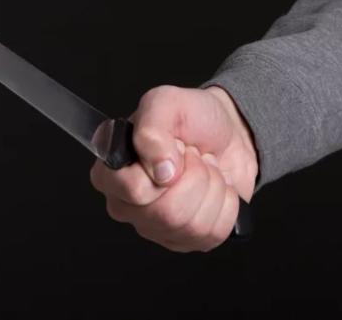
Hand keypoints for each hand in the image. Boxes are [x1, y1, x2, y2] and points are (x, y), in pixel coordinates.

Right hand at [89, 85, 257, 251]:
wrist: (229, 132)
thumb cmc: (193, 117)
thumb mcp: (166, 102)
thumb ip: (152, 128)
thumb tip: (161, 171)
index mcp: (112, 172)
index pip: (131, 189)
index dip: (161, 170)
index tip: (174, 147)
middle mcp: (129, 205)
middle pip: (166, 213)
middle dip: (194, 176)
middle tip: (191, 156)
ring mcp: (157, 227)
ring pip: (192, 225)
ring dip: (211, 187)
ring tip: (203, 169)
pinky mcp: (187, 240)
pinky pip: (213, 233)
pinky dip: (226, 204)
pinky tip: (215, 188)